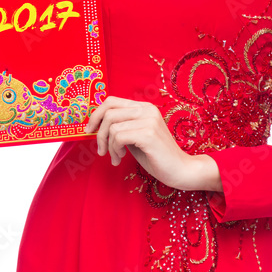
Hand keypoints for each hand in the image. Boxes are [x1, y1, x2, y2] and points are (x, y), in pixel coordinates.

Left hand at [84, 96, 200, 190]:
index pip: (111, 101)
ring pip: (112, 126)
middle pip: (108, 112)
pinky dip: (115, 150)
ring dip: (109, 146)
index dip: (96, 115)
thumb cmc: (156, 156)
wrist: (181, 170)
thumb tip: (96, 125)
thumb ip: (121, 127)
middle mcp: (147, 109)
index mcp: (144, 107)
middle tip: (101, 150)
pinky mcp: (148, 134)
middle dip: (99, 134)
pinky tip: (121, 158)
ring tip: (116, 157)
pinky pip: (118, 137)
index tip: (90, 130)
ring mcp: (148, 120)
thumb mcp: (135, 137)